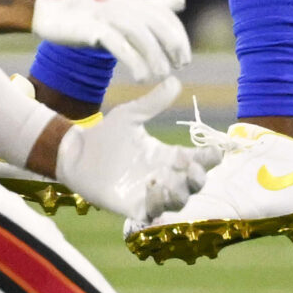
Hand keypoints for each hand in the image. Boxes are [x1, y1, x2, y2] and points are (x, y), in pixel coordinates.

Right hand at [31, 0, 190, 84]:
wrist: (49, 14)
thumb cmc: (88, 15)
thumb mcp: (124, 10)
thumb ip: (152, 6)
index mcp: (132, 0)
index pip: (164, 15)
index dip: (178, 36)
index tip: (184, 59)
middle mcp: (121, 3)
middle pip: (155, 22)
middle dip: (172, 44)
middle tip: (179, 67)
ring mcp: (106, 15)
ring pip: (138, 33)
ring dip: (154, 56)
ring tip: (160, 76)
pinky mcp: (91, 28)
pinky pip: (116, 43)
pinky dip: (132, 60)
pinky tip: (141, 78)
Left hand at [51, 75, 209, 225]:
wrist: (76, 153)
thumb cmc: (104, 134)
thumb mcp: (130, 115)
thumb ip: (152, 102)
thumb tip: (175, 80)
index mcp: (166, 155)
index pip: (197, 159)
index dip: (209, 158)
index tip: (216, 152)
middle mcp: (163, 176)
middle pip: (193, 185)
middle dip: (199, 180)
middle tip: (195, 170)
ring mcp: (150, 193)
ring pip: (178, 202)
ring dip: (180, 195)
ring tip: (172, 184)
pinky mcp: (133, 206)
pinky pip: (153, 212)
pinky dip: (158, 204)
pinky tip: (153, 189)